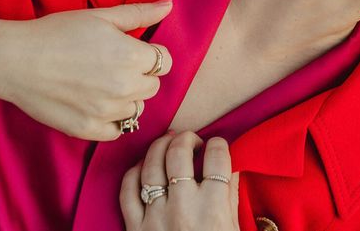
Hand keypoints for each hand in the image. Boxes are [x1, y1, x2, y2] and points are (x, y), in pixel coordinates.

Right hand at [0, 2, 173, 139]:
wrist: (17, 60)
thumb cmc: (60, 32)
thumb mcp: (103, 16)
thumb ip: (140, 13)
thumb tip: (169, 5)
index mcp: (132, 57)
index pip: (164, 62)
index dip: (150, 54)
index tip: (132, 50)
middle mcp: (124, 88)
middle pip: (152, 86)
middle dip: (140, 75)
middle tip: (114, 64)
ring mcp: (106, 112)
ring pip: (136, 109)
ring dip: (127, 98)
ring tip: (102, 83)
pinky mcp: (87, 130)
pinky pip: (117, 131)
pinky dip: (111, 119)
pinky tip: (95, 103)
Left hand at [120, 132, 239, 230]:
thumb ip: (231, 198)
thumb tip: (232, 169)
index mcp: (213, 208)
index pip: (217, 156)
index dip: (218, 144)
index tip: (217, 147)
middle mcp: (183, 208)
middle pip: (179, 153)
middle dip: (187, 138)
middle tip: (193, 142)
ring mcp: (155, 218)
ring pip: (151, 165)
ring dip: (160, 147)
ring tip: (169, 144)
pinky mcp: (135, 229)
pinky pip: (127, 191)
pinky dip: (133, 173)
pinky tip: (143, 168)